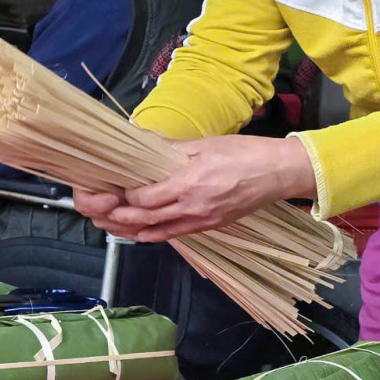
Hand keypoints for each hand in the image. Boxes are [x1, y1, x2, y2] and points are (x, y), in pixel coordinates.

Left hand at [79, 136, 318, 240]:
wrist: (277, 173)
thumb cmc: (243, 154)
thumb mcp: (203, 144)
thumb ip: (170, 151)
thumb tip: (142, 147)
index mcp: (188, 183)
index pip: (143, 199)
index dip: (124, 196)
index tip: (112, 186)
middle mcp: (191, 207)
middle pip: (143, 220)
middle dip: (118, 216)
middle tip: (101, 208)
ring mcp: (200, 221)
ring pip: (155, 232)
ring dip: (130, 229)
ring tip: (111, 221)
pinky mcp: (208, 227)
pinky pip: (173, 235)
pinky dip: (152, 235)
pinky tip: (139, 231)